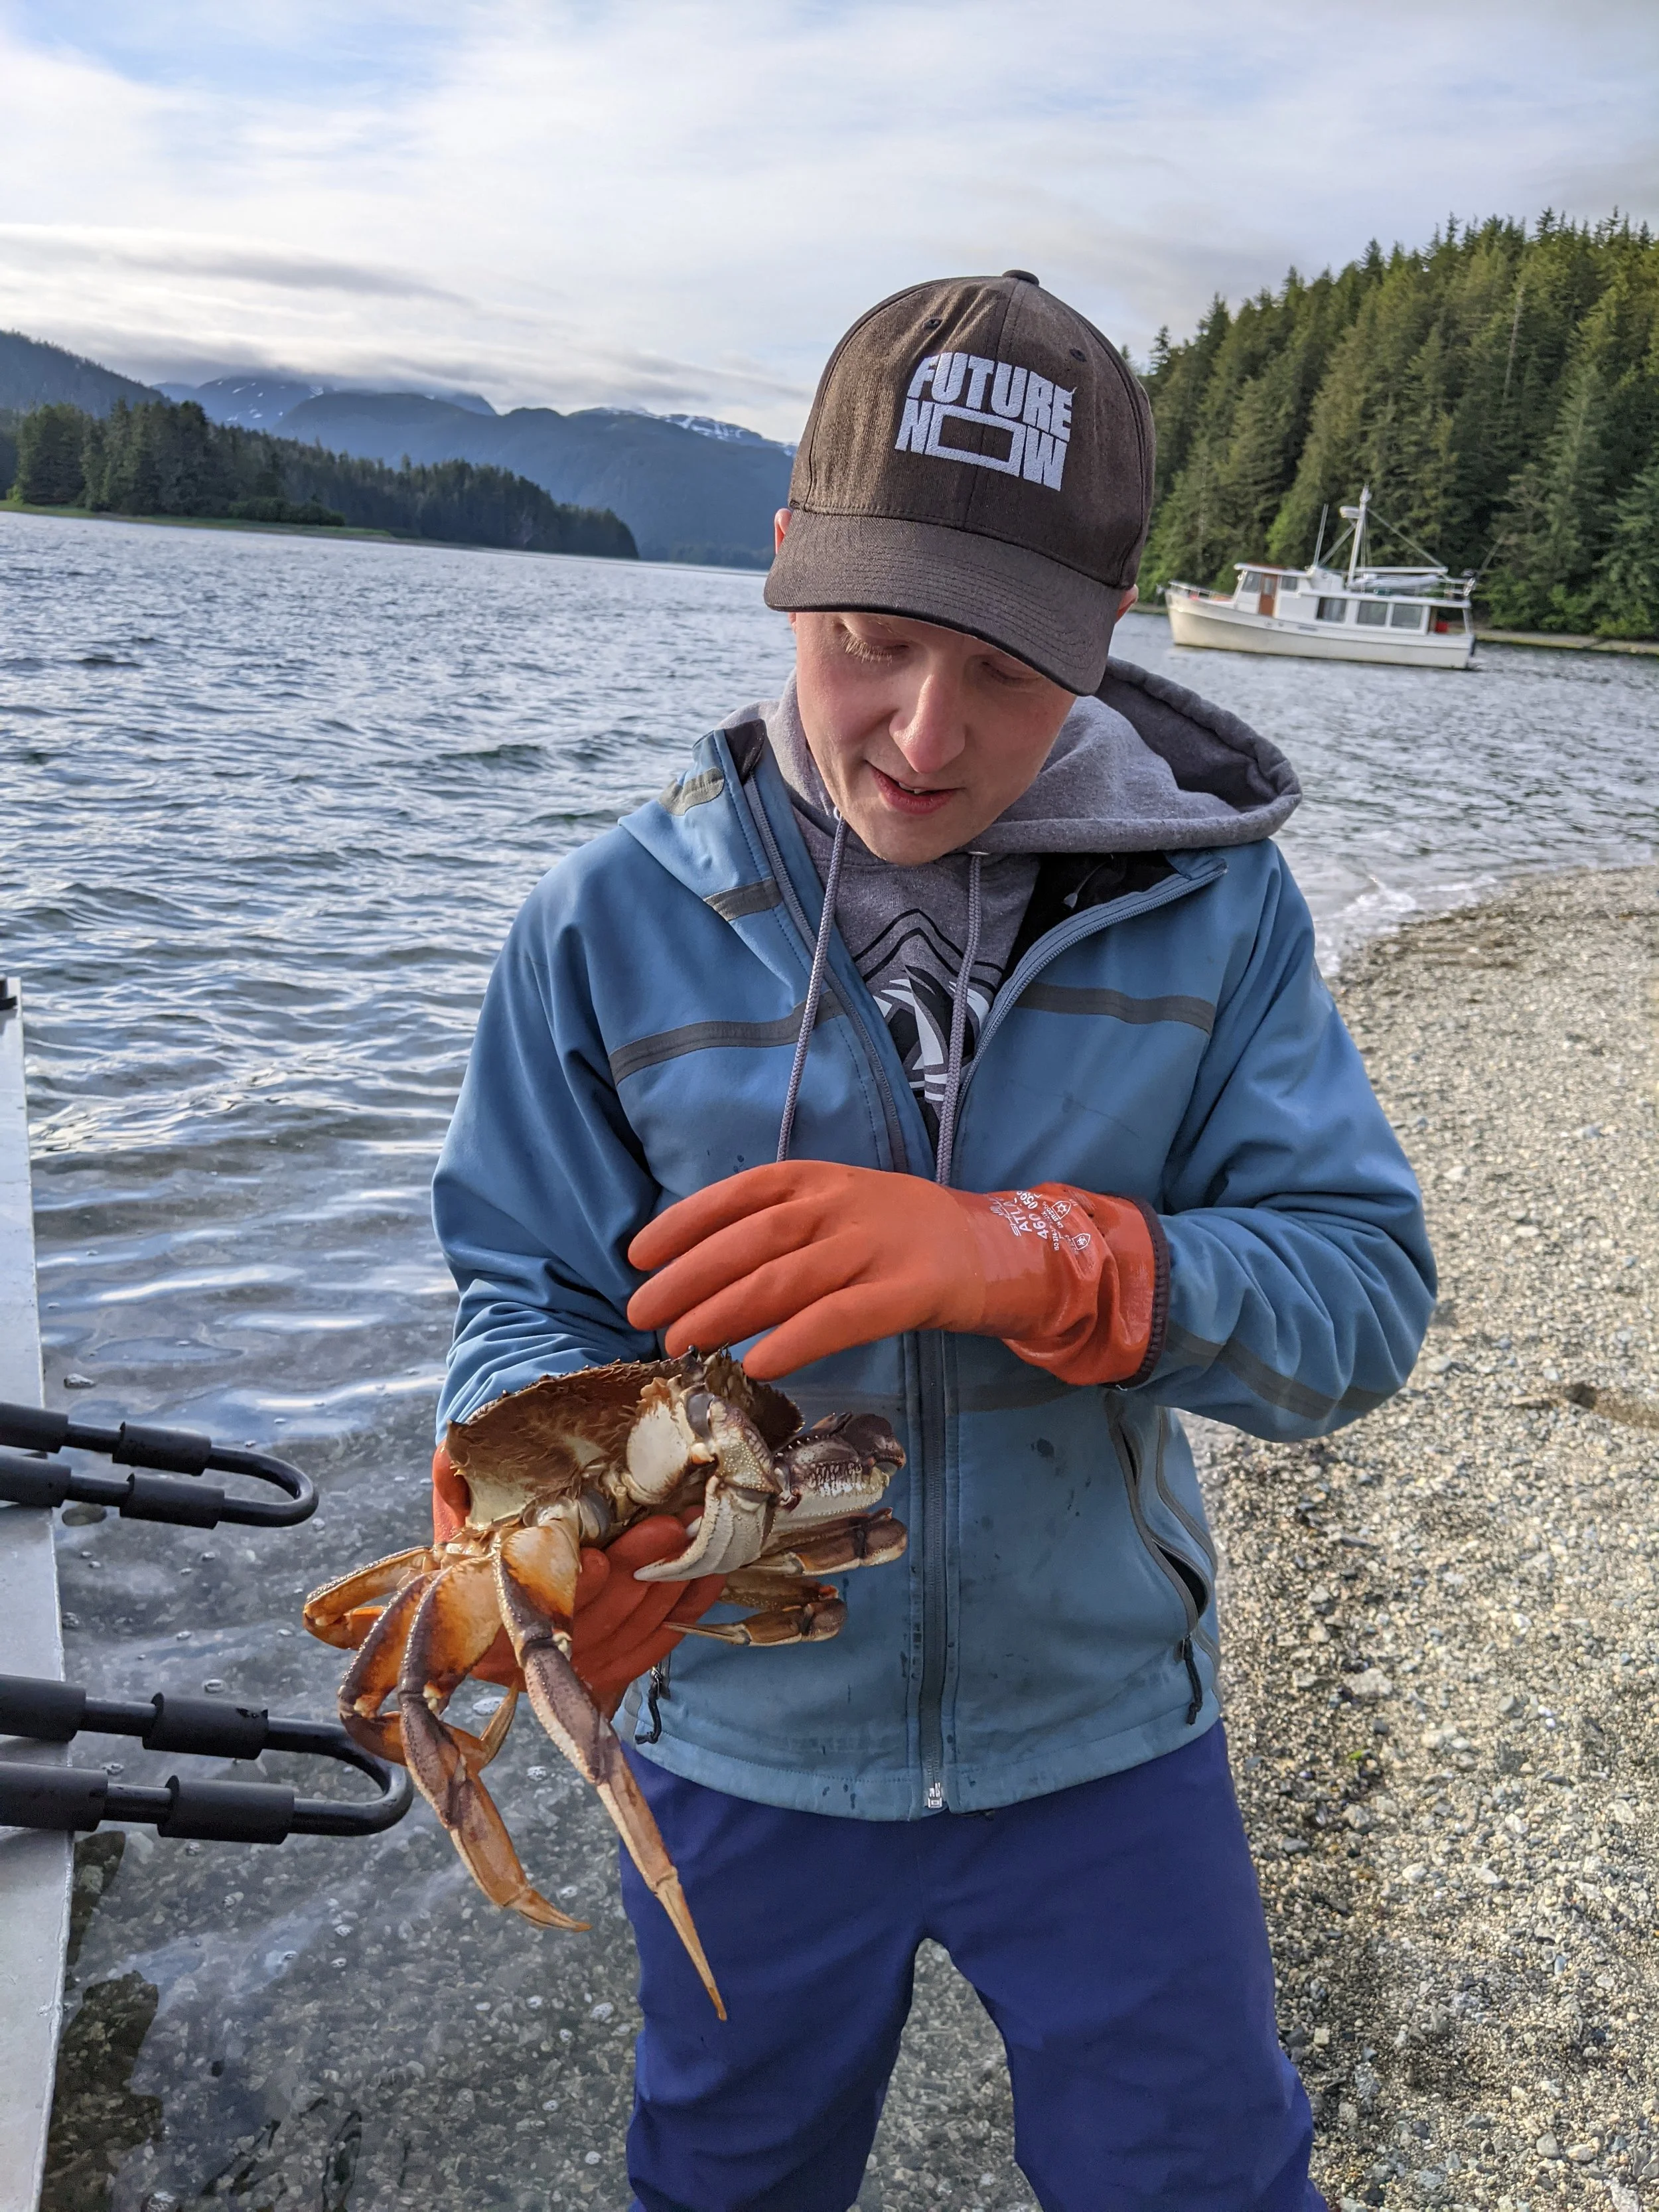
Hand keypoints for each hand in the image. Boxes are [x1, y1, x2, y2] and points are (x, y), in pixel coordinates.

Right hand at [430, 1449, 725, 1712]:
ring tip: (697, 1535)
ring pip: (634, 1630)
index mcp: (492, 1622)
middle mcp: (536, 1655)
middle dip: (638, 1569)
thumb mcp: (457, 1524)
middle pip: (598, 1618)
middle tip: (671, 1525)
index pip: (539, 1607)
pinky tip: (710, 1574)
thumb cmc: (478, 1555)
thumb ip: (454, 1491)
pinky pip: (658, 1642)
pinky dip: (687, 1609)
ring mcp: (579, 1665)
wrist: (494, 1601)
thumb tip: (449, 1453)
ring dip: (670, 1583)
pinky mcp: (614, 1667)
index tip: (598, 1557)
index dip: (572, 1587)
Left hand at [626, 1161, 1159, 1384]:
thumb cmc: (902, 1237)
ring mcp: (877, 1246)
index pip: (740, 1193)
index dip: (684, 1222)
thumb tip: (700, 1267)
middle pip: (752, 1239)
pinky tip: (757, 1360)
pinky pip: (841, 1317)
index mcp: (821, 1178)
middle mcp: (844, 1204)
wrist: (1000, 1249)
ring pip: (786, 1278)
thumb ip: (782, 1228)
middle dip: (689, 1275)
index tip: (637, 1253)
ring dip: (724, 1310)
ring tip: (679, 1340)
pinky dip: (795, 1338)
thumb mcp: (841, 1209)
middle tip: (641, 1311)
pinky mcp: (910, 1291)